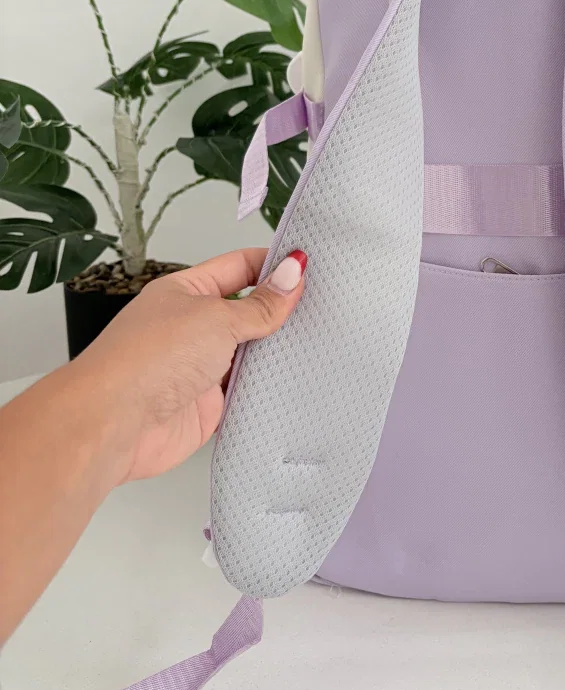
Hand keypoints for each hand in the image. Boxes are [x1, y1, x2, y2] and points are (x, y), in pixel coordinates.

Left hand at [69, 247, 306, 482]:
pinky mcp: (208, 406)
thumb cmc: (146, 359)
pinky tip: (294, 382)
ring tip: (319, 341)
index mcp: (186, 292)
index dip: (273, 265)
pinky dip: (267, 390)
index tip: (309, 264)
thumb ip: (260, 304)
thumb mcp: (216, 318)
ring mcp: (200, 367)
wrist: (115, 424)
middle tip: (324, 304)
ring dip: (275, 353)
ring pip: (251, 355)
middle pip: (248, 312)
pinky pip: (247, 393)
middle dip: (280, 310)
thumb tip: (292, 273)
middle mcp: (192, 327)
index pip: (239, 268)